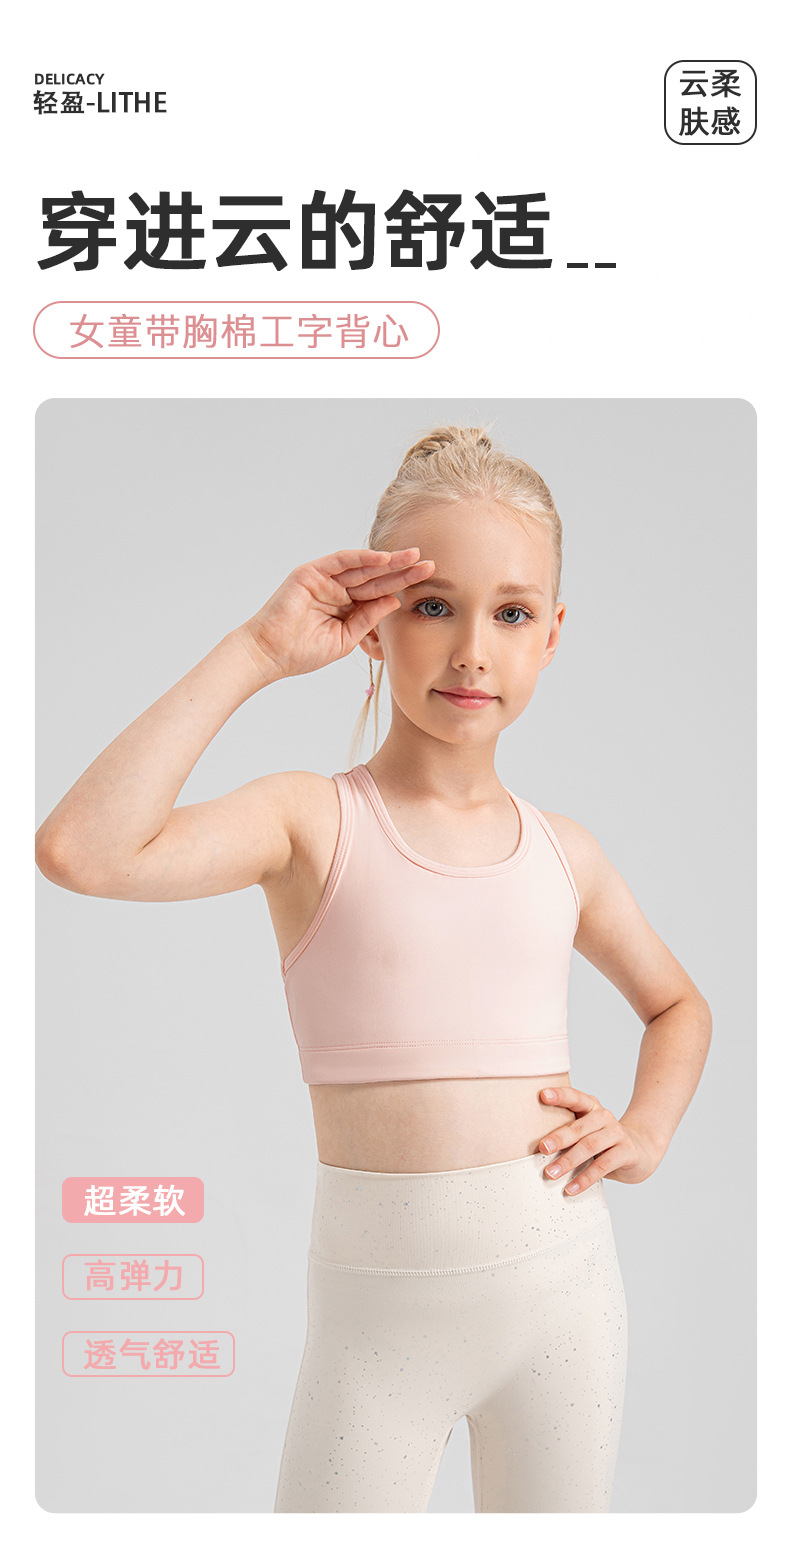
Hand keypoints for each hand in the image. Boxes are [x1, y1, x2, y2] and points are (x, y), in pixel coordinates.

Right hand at [236, 547, 433, 680]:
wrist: (271, 654)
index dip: (402, 586)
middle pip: (376, 577)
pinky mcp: (311, 573)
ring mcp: (324, 579)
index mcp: (346, 606)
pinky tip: (383, 558)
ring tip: (413, 556)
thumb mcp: (345, 638)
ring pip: (362, 567)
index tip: (429, 583)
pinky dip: (361, 558)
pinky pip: (340, 561)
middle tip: (430, 564)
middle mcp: (337, 589)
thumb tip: (393, 601)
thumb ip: (368, 619)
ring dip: (387, 561)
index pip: (379, 593)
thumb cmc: (302, 652)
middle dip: (402, 570)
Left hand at [538, 1085, 659, 1193]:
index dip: (559, 1095)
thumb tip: (535, 1150)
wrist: (641, 1150)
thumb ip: (568, 1134)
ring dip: (569, 1161)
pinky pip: (603, 1166)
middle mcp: (604, 1117)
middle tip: (542, 1148)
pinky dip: (585, 1179)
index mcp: (591, 1107)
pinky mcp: (627, 1152)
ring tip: (551, 1174)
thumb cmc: (603, 1141)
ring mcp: (617, 1133)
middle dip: (559, 1137)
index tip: (542, 1095)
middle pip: (579, 1126)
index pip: (574, 1097)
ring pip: (590, 1146)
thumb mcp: (587, 1131)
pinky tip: (571, 1189)